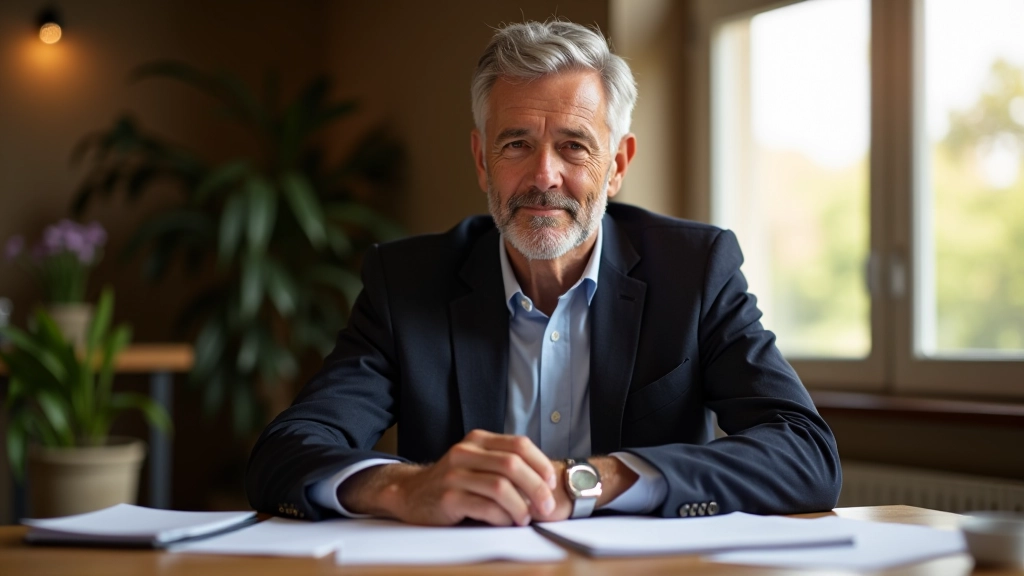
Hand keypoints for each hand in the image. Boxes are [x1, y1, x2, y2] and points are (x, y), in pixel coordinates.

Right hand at [340, 430, 565, 525]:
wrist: (412, 493)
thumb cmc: (454, 482)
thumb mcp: (478, 463)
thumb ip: (504, 465)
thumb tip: (545, 483)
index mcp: (478, 440)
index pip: (519, 444)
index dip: (540, 464)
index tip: (551, 483)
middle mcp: (466, 452)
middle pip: (512, 465)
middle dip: (536, 488)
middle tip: (546, 506)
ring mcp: (455, 474)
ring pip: (500, 486)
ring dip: (520, 506)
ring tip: (525, 518)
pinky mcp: (447, 497)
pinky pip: (484, 507)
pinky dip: (502, 517)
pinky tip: (505, 522)